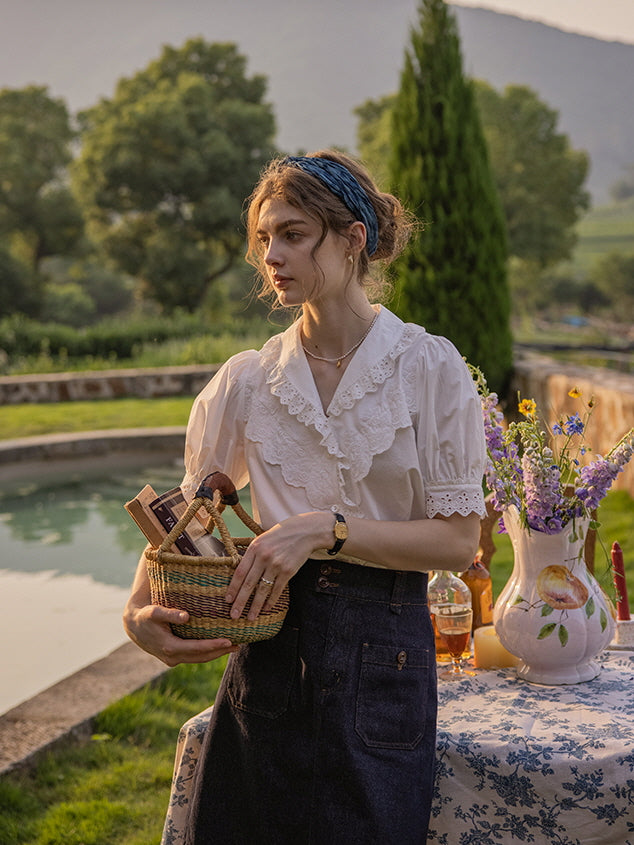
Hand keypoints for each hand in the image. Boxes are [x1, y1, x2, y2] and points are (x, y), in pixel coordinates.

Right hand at [123, 600, 238, 666]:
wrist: (133, 626)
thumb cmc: (145, 616)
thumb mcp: (154, 612)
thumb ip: (169, 614)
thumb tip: (186, 616)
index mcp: (169, 647)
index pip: (196, 649)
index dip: (213, 645)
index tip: (228, 641)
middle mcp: (172, 657)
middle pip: (201, 657)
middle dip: (220, 652)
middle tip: (238, 644)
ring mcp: (173, 659)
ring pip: (199, 659)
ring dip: (216, 654)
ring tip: (233, 646)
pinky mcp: (174, 657)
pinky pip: (194, 656)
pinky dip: (207, 653)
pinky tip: (218, 647)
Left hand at [224, 511, 331, 620]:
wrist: (305, 531)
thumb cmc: (281, 535)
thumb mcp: (262, 539)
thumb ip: (252, 554)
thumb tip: (240, 572)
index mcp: (254, 548)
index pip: (240, 572)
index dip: (233, 588)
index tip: (227, 600)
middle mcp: (264, 557)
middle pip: (248, 584)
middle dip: (240, 602)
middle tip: (234, 615)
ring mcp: (276, 565)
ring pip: (262, 590)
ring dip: (255, 606)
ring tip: (250, 617)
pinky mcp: (288, 571)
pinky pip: (277, 589)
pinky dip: (271, 601)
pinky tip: (266, 608)